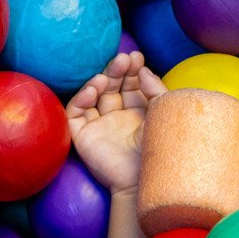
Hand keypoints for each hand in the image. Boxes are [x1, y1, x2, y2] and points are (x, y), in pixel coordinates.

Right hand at [66, 52, 166, 193]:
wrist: (145, 180)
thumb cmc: (160, 148)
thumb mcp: (163, 112)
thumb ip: (155, 89)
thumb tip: (143, 68)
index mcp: (139, 114)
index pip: (131, 85)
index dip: (133, 70)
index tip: (137, 56)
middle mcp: (118, 119)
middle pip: (112, 87)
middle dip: (117, 71)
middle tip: (124, 59)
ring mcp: (100, 127)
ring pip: (93, 96)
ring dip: (98, 82)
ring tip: (107, 76)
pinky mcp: (83, 138)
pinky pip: (75, 114)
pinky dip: (80, 99)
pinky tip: (92, 90)